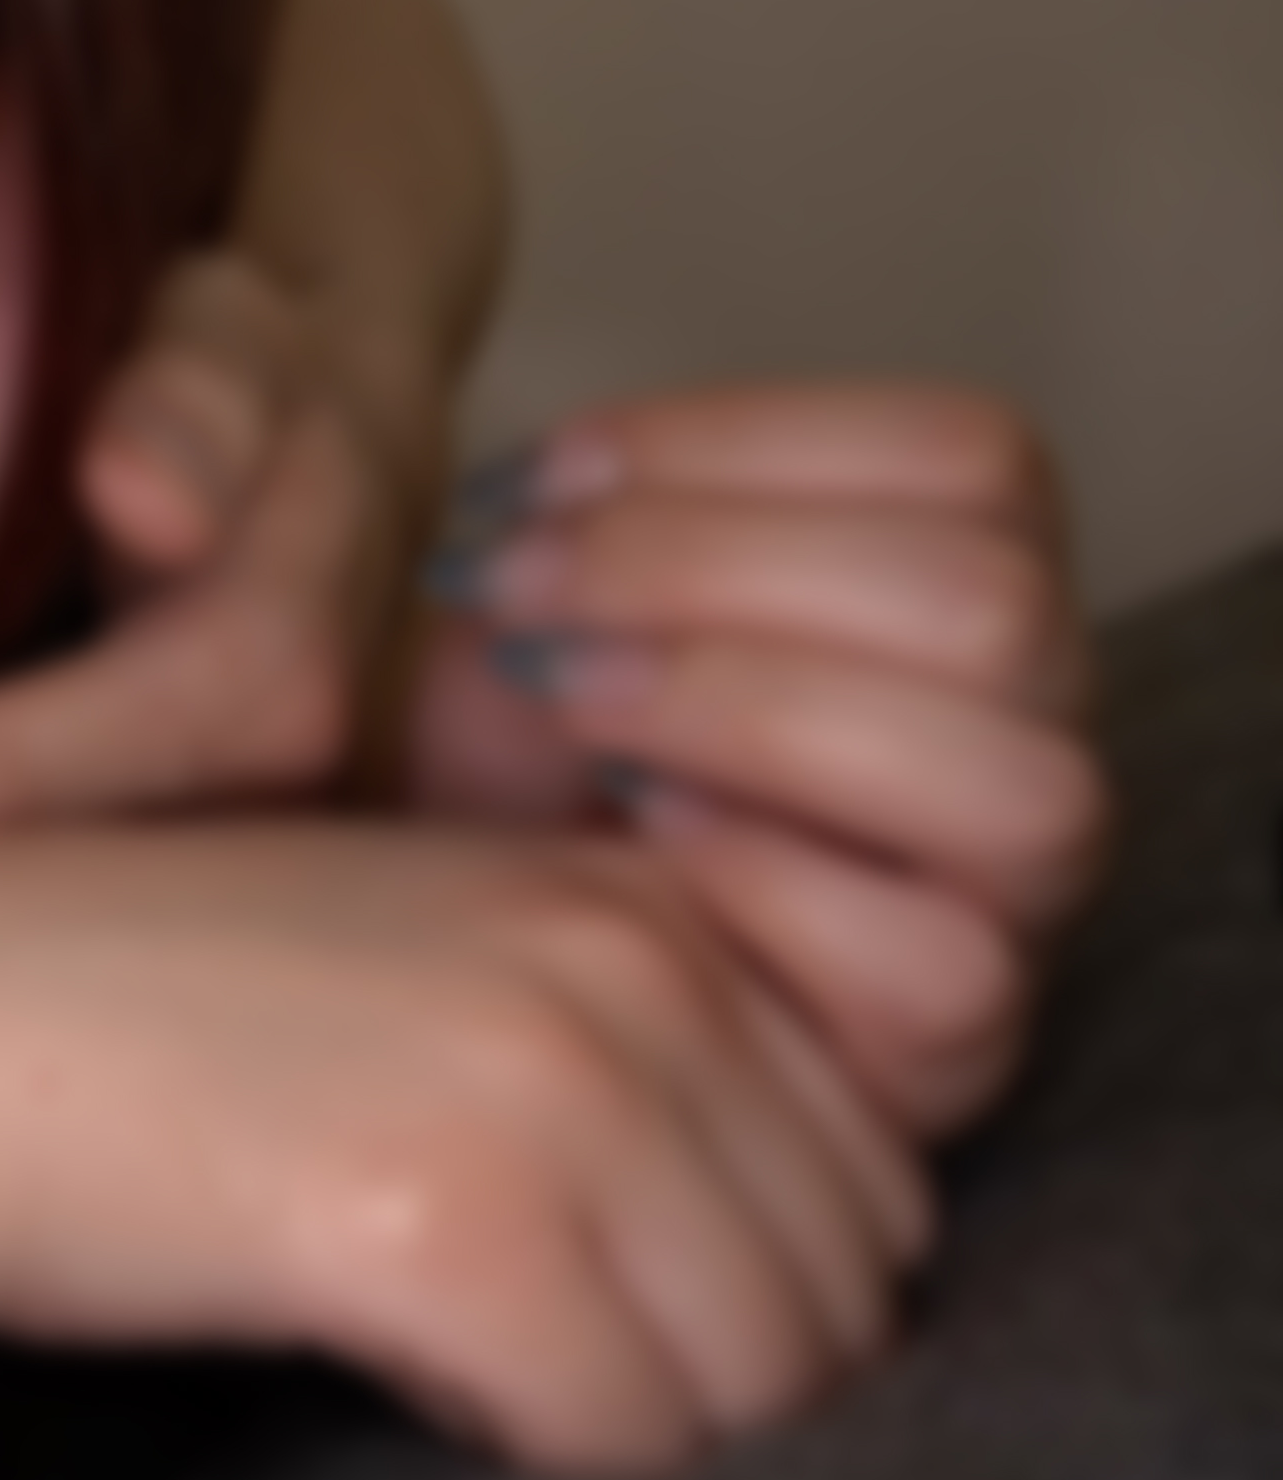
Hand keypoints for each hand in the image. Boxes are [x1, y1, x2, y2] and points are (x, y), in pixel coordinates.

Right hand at [0, 824, 925, 1473]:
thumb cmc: (90, 1012)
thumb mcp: (382, 963)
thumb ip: (573, 1041)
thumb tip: (734, 1254)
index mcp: (624, 894)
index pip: (866, 1164)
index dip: (750, 1279)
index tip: (589, 1304)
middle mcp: (623, 965)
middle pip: (842, 1280)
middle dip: (720, 1373)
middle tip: (530, 1378)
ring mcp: (545, 1082)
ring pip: (760, 1377)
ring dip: (635, 1428)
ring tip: (465, 1382)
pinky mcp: (443, 1221)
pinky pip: (621, 1436)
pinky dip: (537, 1463)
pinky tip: (404, 1392)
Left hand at [402, 386, 1103, 1134]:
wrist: (455, 944)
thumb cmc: (511, 754)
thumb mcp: (530, 600)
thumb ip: (576, 518)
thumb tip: (545, 493)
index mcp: (958, 573)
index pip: (972, 459)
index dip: (747, 440)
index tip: (538, 481)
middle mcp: (1023, 724)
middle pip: (992, 600)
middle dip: (714, 572)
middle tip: (517, 596)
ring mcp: (1010, 895)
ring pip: (1023, 784)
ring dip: (759, 718)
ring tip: (571, 706)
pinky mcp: (953, 1038)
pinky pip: (947, 964)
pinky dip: (767, 881)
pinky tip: (626, 840)